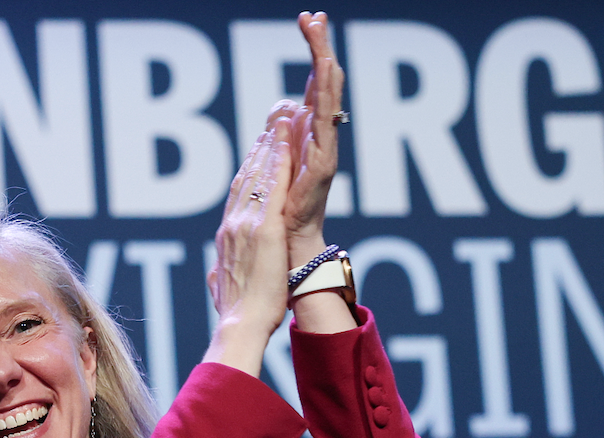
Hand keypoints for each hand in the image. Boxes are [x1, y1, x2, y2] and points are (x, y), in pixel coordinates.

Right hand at [204, 107, 296, 374]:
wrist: (241, 323)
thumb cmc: (236, 314)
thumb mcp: (223, 289)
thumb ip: (219, 277)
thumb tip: (214, 277)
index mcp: (226, 237)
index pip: (237, 196)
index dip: (248, 171)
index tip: (256, 152)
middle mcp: (233, 224)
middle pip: (246, 178)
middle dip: (259, 149)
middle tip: (270, 124)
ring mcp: (247, 224)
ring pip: (259, 175)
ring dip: (270, 146)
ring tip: (280, 122)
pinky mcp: (265, 229)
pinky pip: (273, 188)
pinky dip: (279, 163)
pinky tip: (287, 144)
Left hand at [280, 12, 344, 263]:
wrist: (289, 249)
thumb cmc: (283, 212)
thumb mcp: (276, 162)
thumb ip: (279, 133)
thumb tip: (284, 107)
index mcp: (308, 133)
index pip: (313, 81)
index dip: (313, 49)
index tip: (308, 17)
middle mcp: (321, 137)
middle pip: (323, 82)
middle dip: (319, 47)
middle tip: (316, 16)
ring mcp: (324, 150)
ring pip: (327, 100)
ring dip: (324, 65)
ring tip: (321, 36)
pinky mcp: (322, 167)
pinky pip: (324, 127)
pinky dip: (326, 100)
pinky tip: (325, 73)